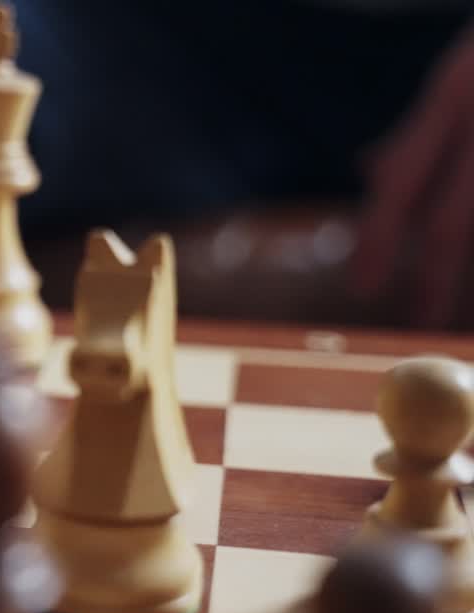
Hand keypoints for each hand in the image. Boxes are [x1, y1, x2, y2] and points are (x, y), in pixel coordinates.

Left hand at [354, 25, 473, 328]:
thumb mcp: (458, 82)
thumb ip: (419, 130)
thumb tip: (371, 169)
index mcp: (453, 92)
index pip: (400, 180)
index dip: (377, 238)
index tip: (362, 286)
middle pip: (449, 224)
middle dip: (433, 279)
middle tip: (419, 318)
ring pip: (471, 228)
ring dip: (466, 275)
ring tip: (448, 312)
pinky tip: (472, 299)